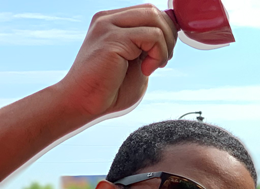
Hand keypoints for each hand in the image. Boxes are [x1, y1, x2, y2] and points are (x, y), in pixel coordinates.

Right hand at [55, 5, 177, 120]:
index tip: (162, 56)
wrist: (84, 103)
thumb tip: (171, 34)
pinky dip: (158, 55)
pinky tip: (146, 70)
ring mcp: (108, 26)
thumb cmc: (110, 89)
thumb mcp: (137, 62)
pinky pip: (152, 36)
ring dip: (165, 47)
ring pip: (155, 19)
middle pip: (154, 11)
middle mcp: (108, 19)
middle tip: (161, 61)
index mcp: (113, 22)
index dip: (166, 32)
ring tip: (153, 66)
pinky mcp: (112, 38)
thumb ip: (149, 46)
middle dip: (169, 37)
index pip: (149, 11)